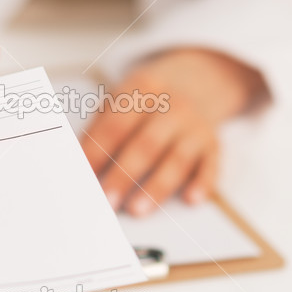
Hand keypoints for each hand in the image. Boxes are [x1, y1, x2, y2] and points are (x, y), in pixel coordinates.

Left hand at [80, 48, 266, 215]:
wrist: (196, 82)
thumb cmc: (147, 101)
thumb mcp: (123, 98)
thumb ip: (101, 126)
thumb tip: (78, 161)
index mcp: (143, 90)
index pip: (116, 124)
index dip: (97, 151)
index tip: (82, 176)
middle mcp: (173, 106)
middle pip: (146, 144)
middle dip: (124, 174)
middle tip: (106, 200)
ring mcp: (195, 126)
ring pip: (177, 158)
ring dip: (156, 186)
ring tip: (136, 210)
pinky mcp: (213, 144)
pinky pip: (210, 165)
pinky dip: (202, 183)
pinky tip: (190, 199)